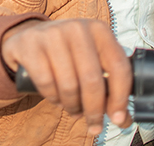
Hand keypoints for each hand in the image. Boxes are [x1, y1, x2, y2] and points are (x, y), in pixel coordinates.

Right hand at [1, 19, 131, 135]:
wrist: (30, 36)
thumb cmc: (68, 54)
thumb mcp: (91, 59)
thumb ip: (109, 84)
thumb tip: (123, 119)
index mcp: (99, 30)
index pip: (119, 66)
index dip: (120, 97)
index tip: (119, 119)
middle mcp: (77, 28)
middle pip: (92, 79)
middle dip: (94, 109)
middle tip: (94, 125)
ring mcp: (52, 34)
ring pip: (69, 85)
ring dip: (72, 106)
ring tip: (73, 109)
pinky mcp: (30, 44)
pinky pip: (46, 83)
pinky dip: (53, 98)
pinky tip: (56, 98)